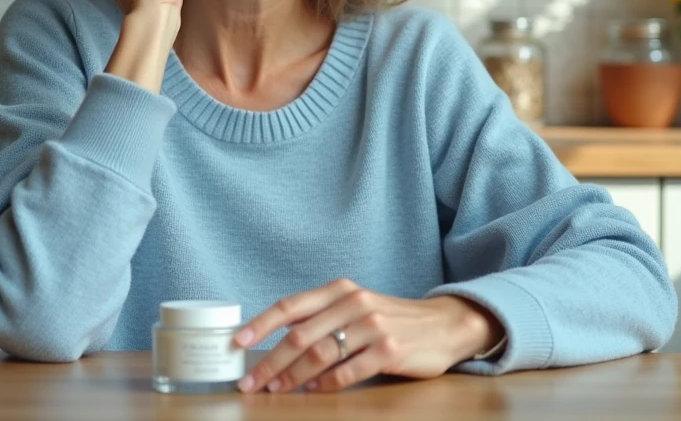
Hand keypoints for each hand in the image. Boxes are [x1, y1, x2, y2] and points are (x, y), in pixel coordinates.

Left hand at [234, 279, 503, 393]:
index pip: (291, 305)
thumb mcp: (355, 305)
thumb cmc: (390, 318)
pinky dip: (326, 384)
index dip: (261, 324)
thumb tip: (276, 340)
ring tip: (275, 390)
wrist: (443, 325)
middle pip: (300, 335)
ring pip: (320, 354)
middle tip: (250, 383)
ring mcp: (373, 326)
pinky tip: (313, 391)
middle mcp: (353, 303)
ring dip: (292, 376)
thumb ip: (322, 316)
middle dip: (270, 362)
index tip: (237, 342)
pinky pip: (348, 371)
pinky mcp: (390, 350)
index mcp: (340, 290)